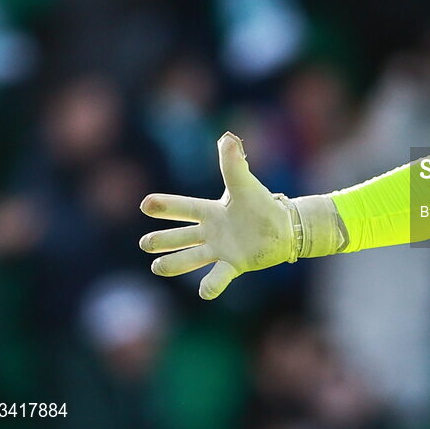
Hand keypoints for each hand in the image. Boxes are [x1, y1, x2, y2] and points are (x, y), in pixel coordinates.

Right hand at [139, 132, 299, 299]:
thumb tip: (226, 137)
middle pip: (182, 237)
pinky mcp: (234, 265)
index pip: (185, 207)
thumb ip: (233, 163)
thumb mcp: (245, 183)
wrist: (284, 226)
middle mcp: (211, 232)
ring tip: (156, 268)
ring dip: (174, 263)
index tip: (146, 203)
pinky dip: (212, 285)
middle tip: (145, 243)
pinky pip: (219, 276)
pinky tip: (204, 291)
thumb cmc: (262, 204)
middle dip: (163, 240)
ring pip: (192, 258)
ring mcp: (220, 250)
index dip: (166, 206)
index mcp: (212, 211)